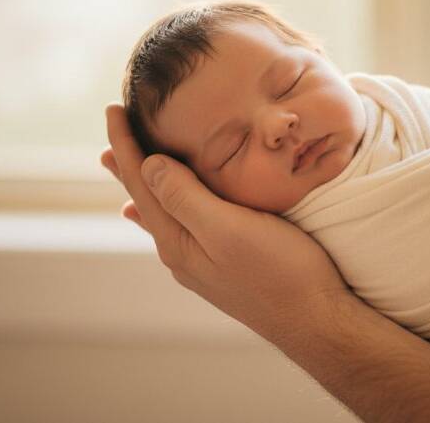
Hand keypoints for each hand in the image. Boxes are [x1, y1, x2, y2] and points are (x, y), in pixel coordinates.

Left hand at [102, 103, 350, 340]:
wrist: (316, 319)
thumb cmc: (279, 272)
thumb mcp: (229, 229)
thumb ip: (185, 197)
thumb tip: (147, 165)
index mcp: (177, 240)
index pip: (141, 182)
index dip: (126, 144)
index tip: (114, 109)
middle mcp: (182, 252)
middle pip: (146, 196)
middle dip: (129, 162)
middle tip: (113, 131)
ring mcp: (202, 261)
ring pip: (164, 210)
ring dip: (145, 183)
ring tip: (127, 166)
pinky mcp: (224, 264)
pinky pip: (182, 225)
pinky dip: (166, 207)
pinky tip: (160, 216)